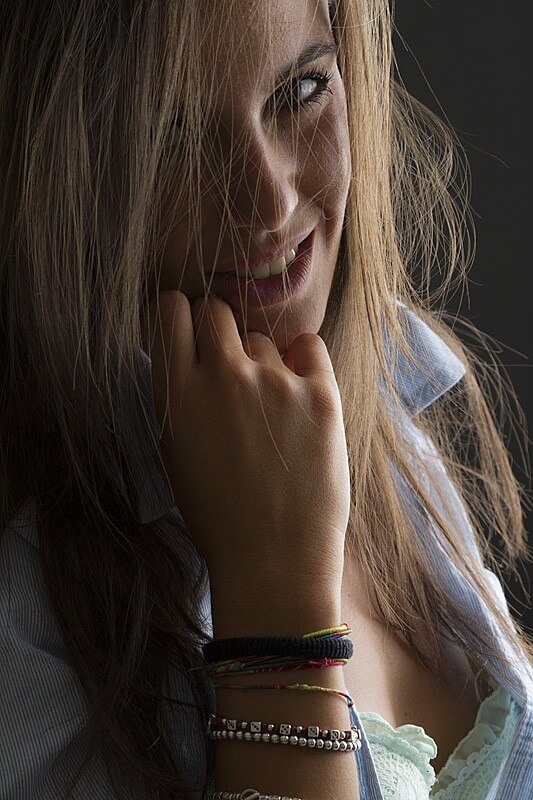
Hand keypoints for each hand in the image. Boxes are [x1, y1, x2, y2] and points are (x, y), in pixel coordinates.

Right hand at [143, 291, 350, 606]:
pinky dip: (302, 360)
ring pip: (263, 339)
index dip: (180, 314)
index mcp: (178, 393)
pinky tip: (298, 388)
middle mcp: (224, 376)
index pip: (171, 309)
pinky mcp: (321, 394)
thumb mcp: (174, 452)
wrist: (273, 560)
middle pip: (216, 311)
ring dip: (262, 362)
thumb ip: (177, 395)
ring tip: (269, 410)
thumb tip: (189, 352)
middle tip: (229, 364)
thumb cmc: (218, 515)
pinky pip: (309, 346)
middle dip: (218, 329)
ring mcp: (276, 383)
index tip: (189, 328)